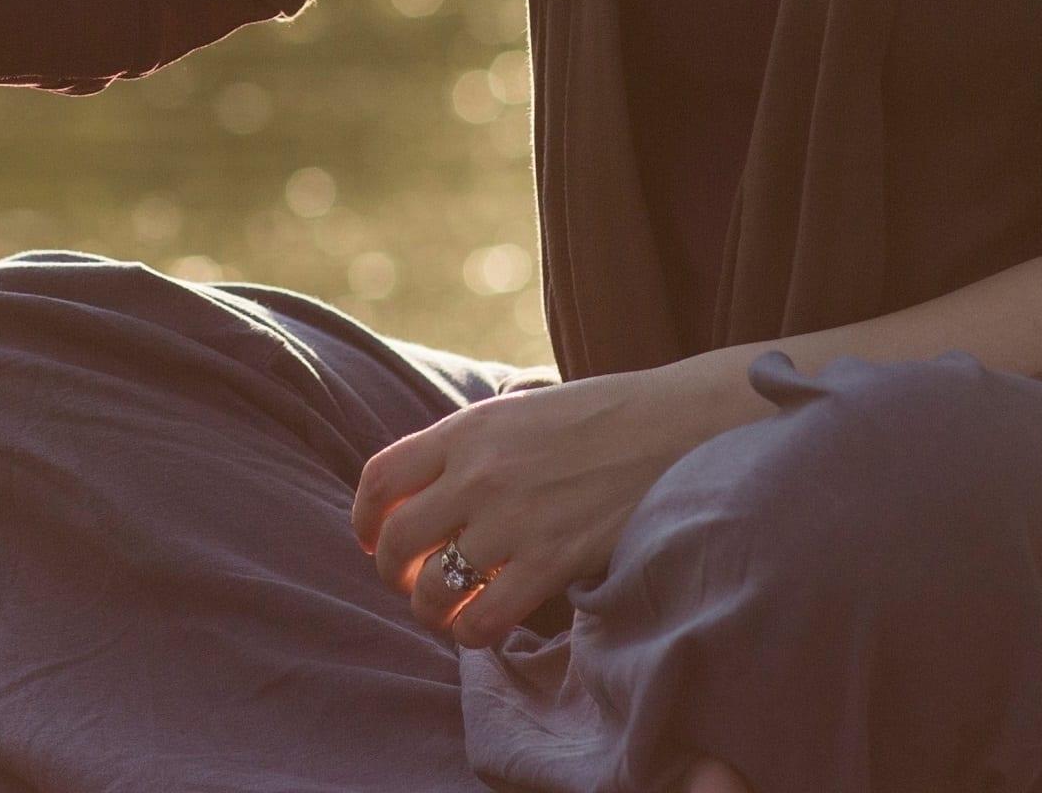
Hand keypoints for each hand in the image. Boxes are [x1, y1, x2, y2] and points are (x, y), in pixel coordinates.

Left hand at [350, 355, 755, 648]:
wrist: (678, 426)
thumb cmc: (604, 417)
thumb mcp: (522, 410)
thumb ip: (472, 444)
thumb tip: (429, 486)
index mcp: (467, 429)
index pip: (380, 477)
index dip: (363, 518)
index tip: (370, 539)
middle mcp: (479, 474)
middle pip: (396, 540)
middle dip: (392, 572)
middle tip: (408, 582)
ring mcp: (513, 520)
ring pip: (432, 588)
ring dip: (429, 609)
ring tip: (443, 612)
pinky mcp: (553, 561)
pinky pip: (485, 618)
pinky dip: (471, 633)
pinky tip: (481, 627)